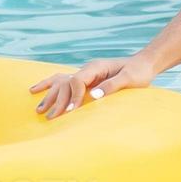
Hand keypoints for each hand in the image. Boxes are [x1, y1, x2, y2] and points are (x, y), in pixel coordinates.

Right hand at [28, 54, 158, 119]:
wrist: (144, 64)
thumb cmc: (139, 71)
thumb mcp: (129, 79)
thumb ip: (112, 86)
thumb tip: (93, 95)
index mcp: (96, 67)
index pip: (78, 81)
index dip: (73, 96)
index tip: (69, 111)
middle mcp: (88, 69)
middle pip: (66, 84)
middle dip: (58, 100)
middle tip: (50, 118)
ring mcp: (86, 73)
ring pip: (62, 83)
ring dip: (50, 96)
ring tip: (39, 110)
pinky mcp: (88, 79)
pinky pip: (65, 82)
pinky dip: (50, 86)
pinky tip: (35, 90)